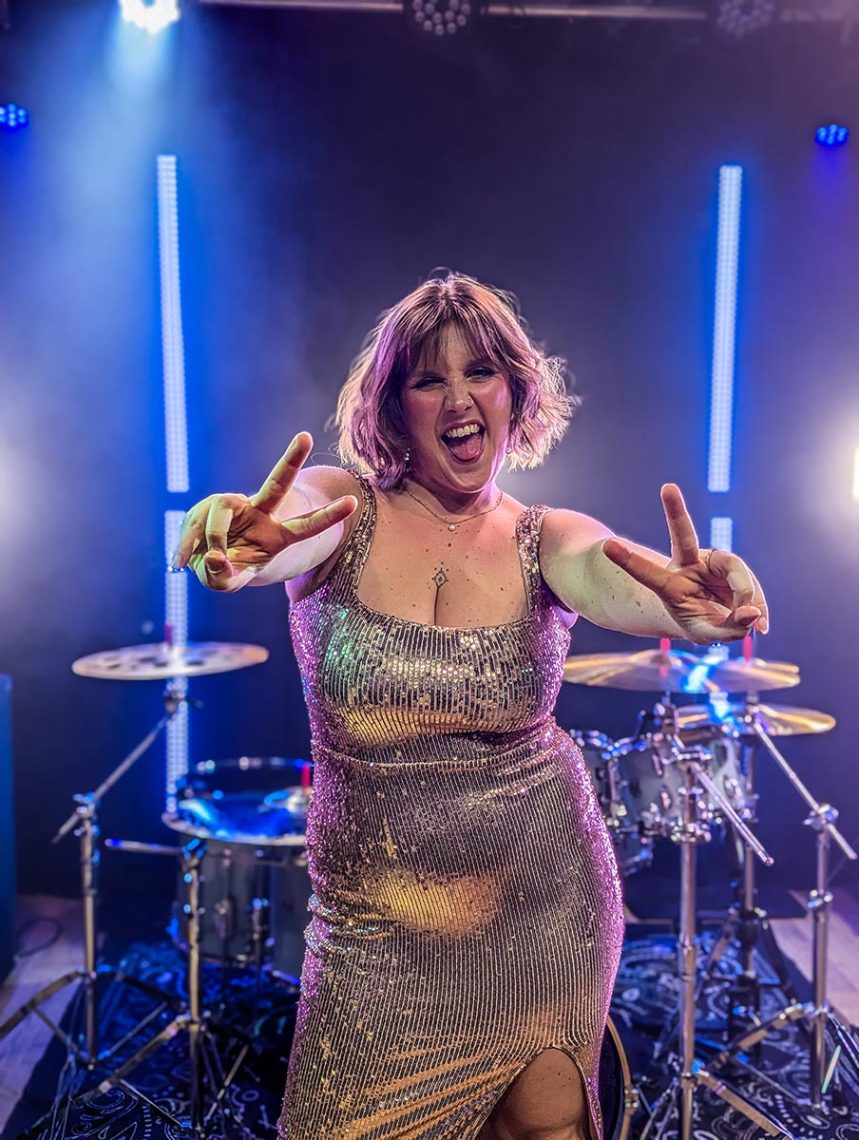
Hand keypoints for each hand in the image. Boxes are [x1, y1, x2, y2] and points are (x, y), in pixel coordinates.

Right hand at [172, 432, 357, 590]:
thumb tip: (216, 556)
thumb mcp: (225, 584)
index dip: (328, 516)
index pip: (306, 526)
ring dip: (211, 539)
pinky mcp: (210, 507)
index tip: (353, 502)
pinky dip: (187, 547)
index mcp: (277, 536)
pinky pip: (196, 525)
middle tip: (305, 436)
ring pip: (220, 512)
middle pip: (278, 484)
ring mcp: (235, 506)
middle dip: (291, 460)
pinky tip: (180, 562)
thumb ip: (223, 576)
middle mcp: (260, 514)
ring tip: (205, 562)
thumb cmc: (225, 572)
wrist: (205, 562)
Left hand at [601, 484, 767, 643]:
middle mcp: (688, 564)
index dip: (629, 561)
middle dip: (675, 512)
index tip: (607, 545)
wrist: (714, 614)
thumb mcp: (708, 634)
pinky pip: (750, 584)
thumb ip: (729, 629)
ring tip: (754, 625)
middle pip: (683, 536)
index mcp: (669, 584)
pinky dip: (758, 606)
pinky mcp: (730, 563)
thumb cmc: (701, 622)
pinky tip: (761, 624)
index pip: (648, 573)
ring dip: (747, 597)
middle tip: (667, 489)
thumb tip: (753, 613)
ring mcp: (710, 561)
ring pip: (736, 571)